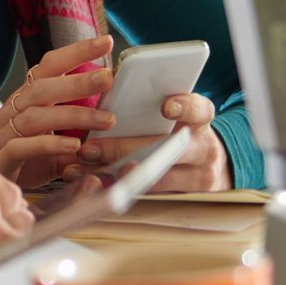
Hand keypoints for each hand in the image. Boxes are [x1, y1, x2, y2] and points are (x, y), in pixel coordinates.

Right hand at [0, 35, 118, 187]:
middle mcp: (12, 112)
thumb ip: (76, 135)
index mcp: (25, 101)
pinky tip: (73, 145)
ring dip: (73, 115)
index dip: (74, 53)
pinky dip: (49, 144)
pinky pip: (21, 147)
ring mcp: (2, 136)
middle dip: (76, 81)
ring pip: (35, 116)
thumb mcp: (51, 144)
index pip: (48, 68)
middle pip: (41, 87)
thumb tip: (110, 126)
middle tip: (108, 77)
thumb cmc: (17, 162)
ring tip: (107, 120)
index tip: (105, 42)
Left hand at [56, 92, 231, 192]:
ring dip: (112, 174)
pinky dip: (114, 188)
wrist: (206, 165)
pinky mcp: (182, 198)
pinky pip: (144, 197)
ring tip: (79, 169)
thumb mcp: (174, 113)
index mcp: (200, 121)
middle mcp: (203, 150)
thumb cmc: (177, 128)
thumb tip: (108, 85)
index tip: (166, 107)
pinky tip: (88, 183)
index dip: (185, 107)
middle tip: (89, 148)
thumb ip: (150, 102)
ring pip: (153, 181)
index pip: (199, 110)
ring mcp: (197, 178)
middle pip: (166, 151)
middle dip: (124, 149)